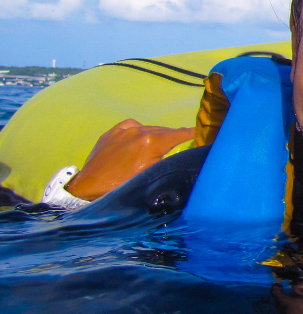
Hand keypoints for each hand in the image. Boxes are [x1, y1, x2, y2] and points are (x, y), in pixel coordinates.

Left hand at [64, 118, 194, 200]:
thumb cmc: (122, 186)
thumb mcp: (151, 176)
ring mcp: (124, 129)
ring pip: (149, 128)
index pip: (179, 134)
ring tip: (160, 144)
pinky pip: (132, 127)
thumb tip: (182, 156)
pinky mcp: (112, 132)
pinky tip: (140, 139)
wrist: (88, 187)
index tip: (202, 132)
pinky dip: (140, 132)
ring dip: (157, 135)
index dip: (192, 133)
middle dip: (174, 136)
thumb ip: (167, 162)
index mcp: (152, 142)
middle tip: (182, 142)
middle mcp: (139, 131)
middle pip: (165, 131)